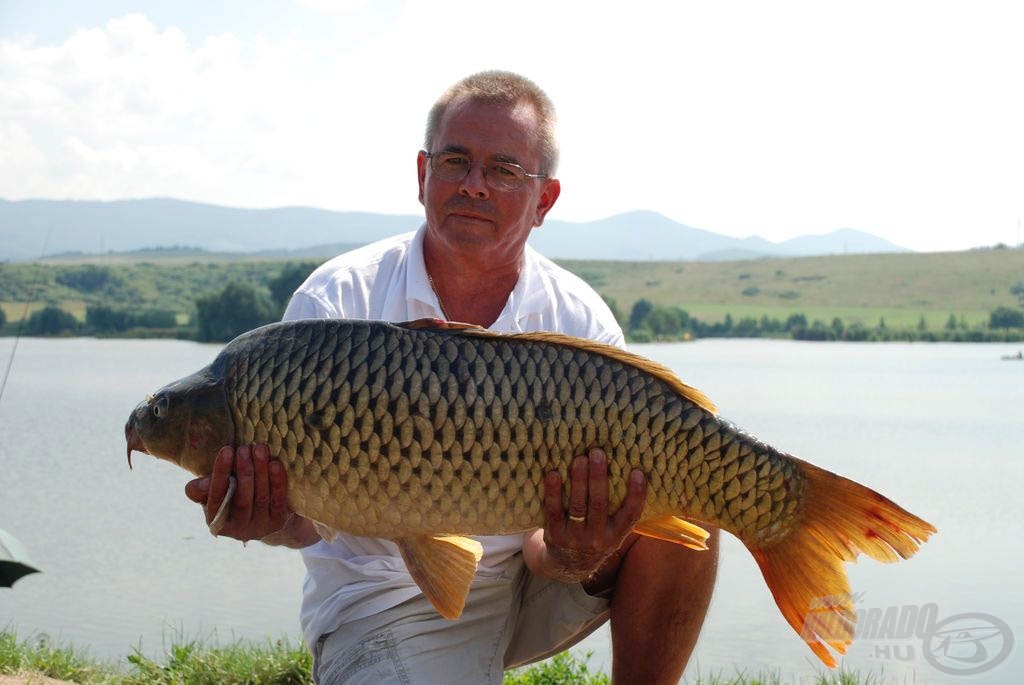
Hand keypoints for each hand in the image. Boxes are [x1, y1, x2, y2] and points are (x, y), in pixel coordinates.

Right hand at [184, 444, 300, 543]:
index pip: (217, 497)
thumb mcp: (211, 492)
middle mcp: (238, 530)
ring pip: (261, 498)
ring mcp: (260, 528)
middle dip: (244, 471)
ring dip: (261, 471)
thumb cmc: (230, 496)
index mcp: (216, 522)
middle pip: (242, 499)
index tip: (226, 450)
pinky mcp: (278, 523)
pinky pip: (278, 500)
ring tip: (260, 449)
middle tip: (244, 449)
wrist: (263, 513)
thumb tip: (203, 484)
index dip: (221, 473)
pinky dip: (277, 481)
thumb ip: (201, 488)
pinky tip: (275, 464)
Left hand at [525, 448, 646, 583]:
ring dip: (578, 480)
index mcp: (616, 535)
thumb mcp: (612, 532)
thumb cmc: (595, 536)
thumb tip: (628, 469)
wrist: (568, 566)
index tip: (638, 472)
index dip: (636, 494)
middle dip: (598, 477)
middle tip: (597, 453)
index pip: (630, 515)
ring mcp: (575, 538)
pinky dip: (553, 492)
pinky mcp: (555, 535)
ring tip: (579, 459)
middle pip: (599, 505)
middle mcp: (597, 538)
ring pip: (578, 506)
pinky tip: (553, 474)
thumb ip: (619, 509)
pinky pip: (554, 511)